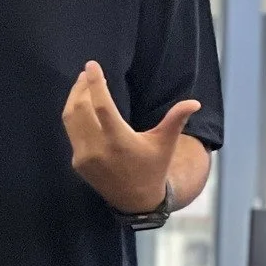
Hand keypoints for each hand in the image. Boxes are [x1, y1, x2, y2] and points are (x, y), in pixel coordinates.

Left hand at [61, 60, 199, 214]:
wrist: (136, 200)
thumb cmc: (153, 166)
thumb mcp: (166, 143)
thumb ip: (176, 120)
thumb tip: (195, 102)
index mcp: (120, 141)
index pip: (102, 107)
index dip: (95, 84)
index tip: (91, 65)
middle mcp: (98, 149)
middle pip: (81, 108)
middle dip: (82, 87)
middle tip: (87, 72)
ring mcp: (85, 157)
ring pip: (71, 118)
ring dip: (74, 97)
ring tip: (81, 83)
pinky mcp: (77, 162)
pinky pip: (72, 131)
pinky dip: (74, 115)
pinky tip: (80, 104)